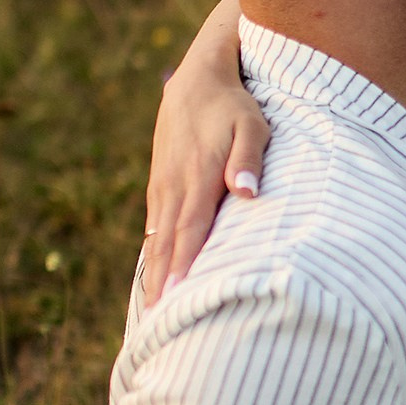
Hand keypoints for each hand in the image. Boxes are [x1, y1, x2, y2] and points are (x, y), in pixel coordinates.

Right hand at [143, 0, 269, 305]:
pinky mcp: (160, 186)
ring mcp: (163, 188)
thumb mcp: (253, 124)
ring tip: (152, 313)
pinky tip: (153, 279)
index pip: (190, 231)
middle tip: (160, 324)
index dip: (185, 266)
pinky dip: (153, 255)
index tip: (178, 298)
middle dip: (164, 285)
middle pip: (168, 245)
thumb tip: (246, 191)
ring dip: (154, 275)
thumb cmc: (235, 106)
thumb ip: (249, 159)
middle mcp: (174, 188)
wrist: (198, 79)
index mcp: (197, 179)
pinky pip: (154, 228)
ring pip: (157, 239)